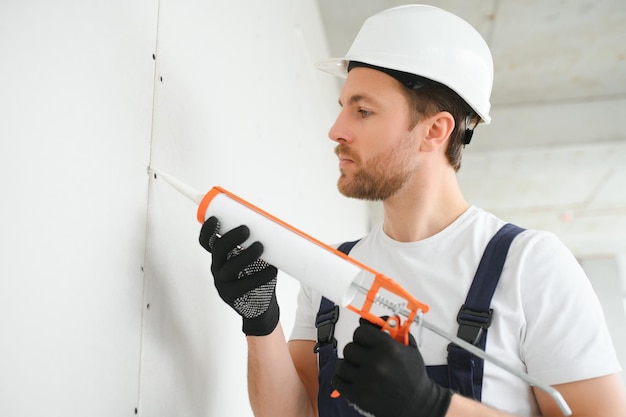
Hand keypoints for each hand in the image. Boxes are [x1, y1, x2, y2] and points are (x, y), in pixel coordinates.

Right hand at [199, 216, 278, 335]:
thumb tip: (273, 223)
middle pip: (218, 250)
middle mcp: (218, 268)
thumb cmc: (256, 273)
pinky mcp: (235, 296)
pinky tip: (272, 270)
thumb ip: (255, 243)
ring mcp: (224, 283)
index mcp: (219, 256)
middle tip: (246, 229)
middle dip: (231, 238)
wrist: (260, 305)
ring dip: (245, 256)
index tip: (216, 218)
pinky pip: (245, 285)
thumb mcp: (251, 257)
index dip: (208, 230)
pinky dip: (260, 276)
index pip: (206, 242)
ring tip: (260, 247)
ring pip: (230, 268)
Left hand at [332, 318, 450, 416]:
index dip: (362, 336)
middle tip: (364, 356)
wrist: (418, 404)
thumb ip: (389, 329)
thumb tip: (367, 319)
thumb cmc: (413, 376)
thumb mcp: (408, 347)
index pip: (360, 332)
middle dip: (356, 351)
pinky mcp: (359, 396)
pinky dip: (341, 378)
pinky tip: (352, 378)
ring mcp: (366, 381)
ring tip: (359, 368)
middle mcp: (377, 364)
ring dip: (348, 365)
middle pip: (349, 347)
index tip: (365, 340)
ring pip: (341, 364)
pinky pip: (337, 380)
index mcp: (389, 349)